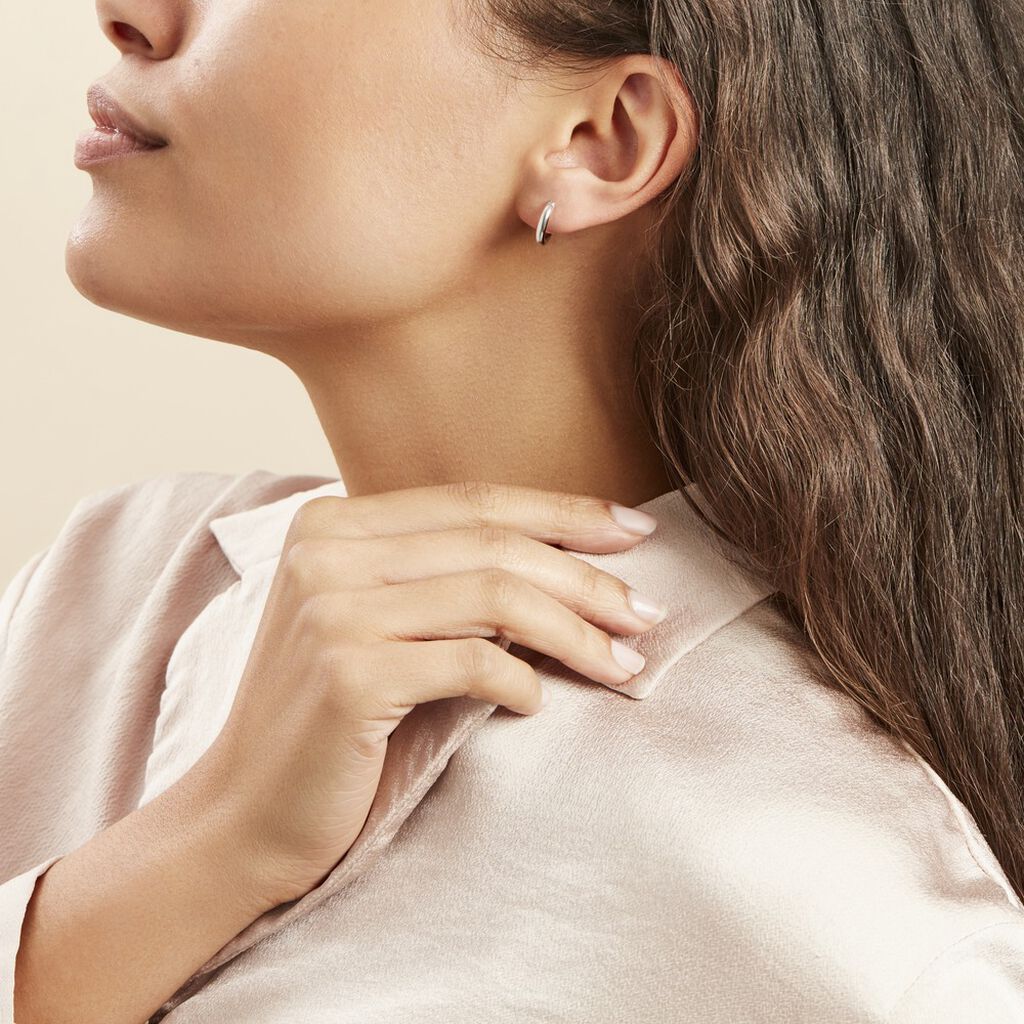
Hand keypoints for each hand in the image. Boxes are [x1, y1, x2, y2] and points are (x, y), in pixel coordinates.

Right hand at [192, 481, 667, 906]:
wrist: (243, 814)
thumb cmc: (327, 720)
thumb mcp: (375, 625)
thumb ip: (443, 581)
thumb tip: (570, 568)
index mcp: (332, 523)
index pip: (474, 500)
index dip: (564, 513)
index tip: (634, 533)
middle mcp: (326, 551)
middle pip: (494, 544)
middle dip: (588, 579)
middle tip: (646, 614)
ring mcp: (331, 610)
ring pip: (497, 598)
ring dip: (577, 633)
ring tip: (624, 664)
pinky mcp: (348, 675)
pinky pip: (474, 663)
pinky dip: (523, 681)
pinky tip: (537, 704)